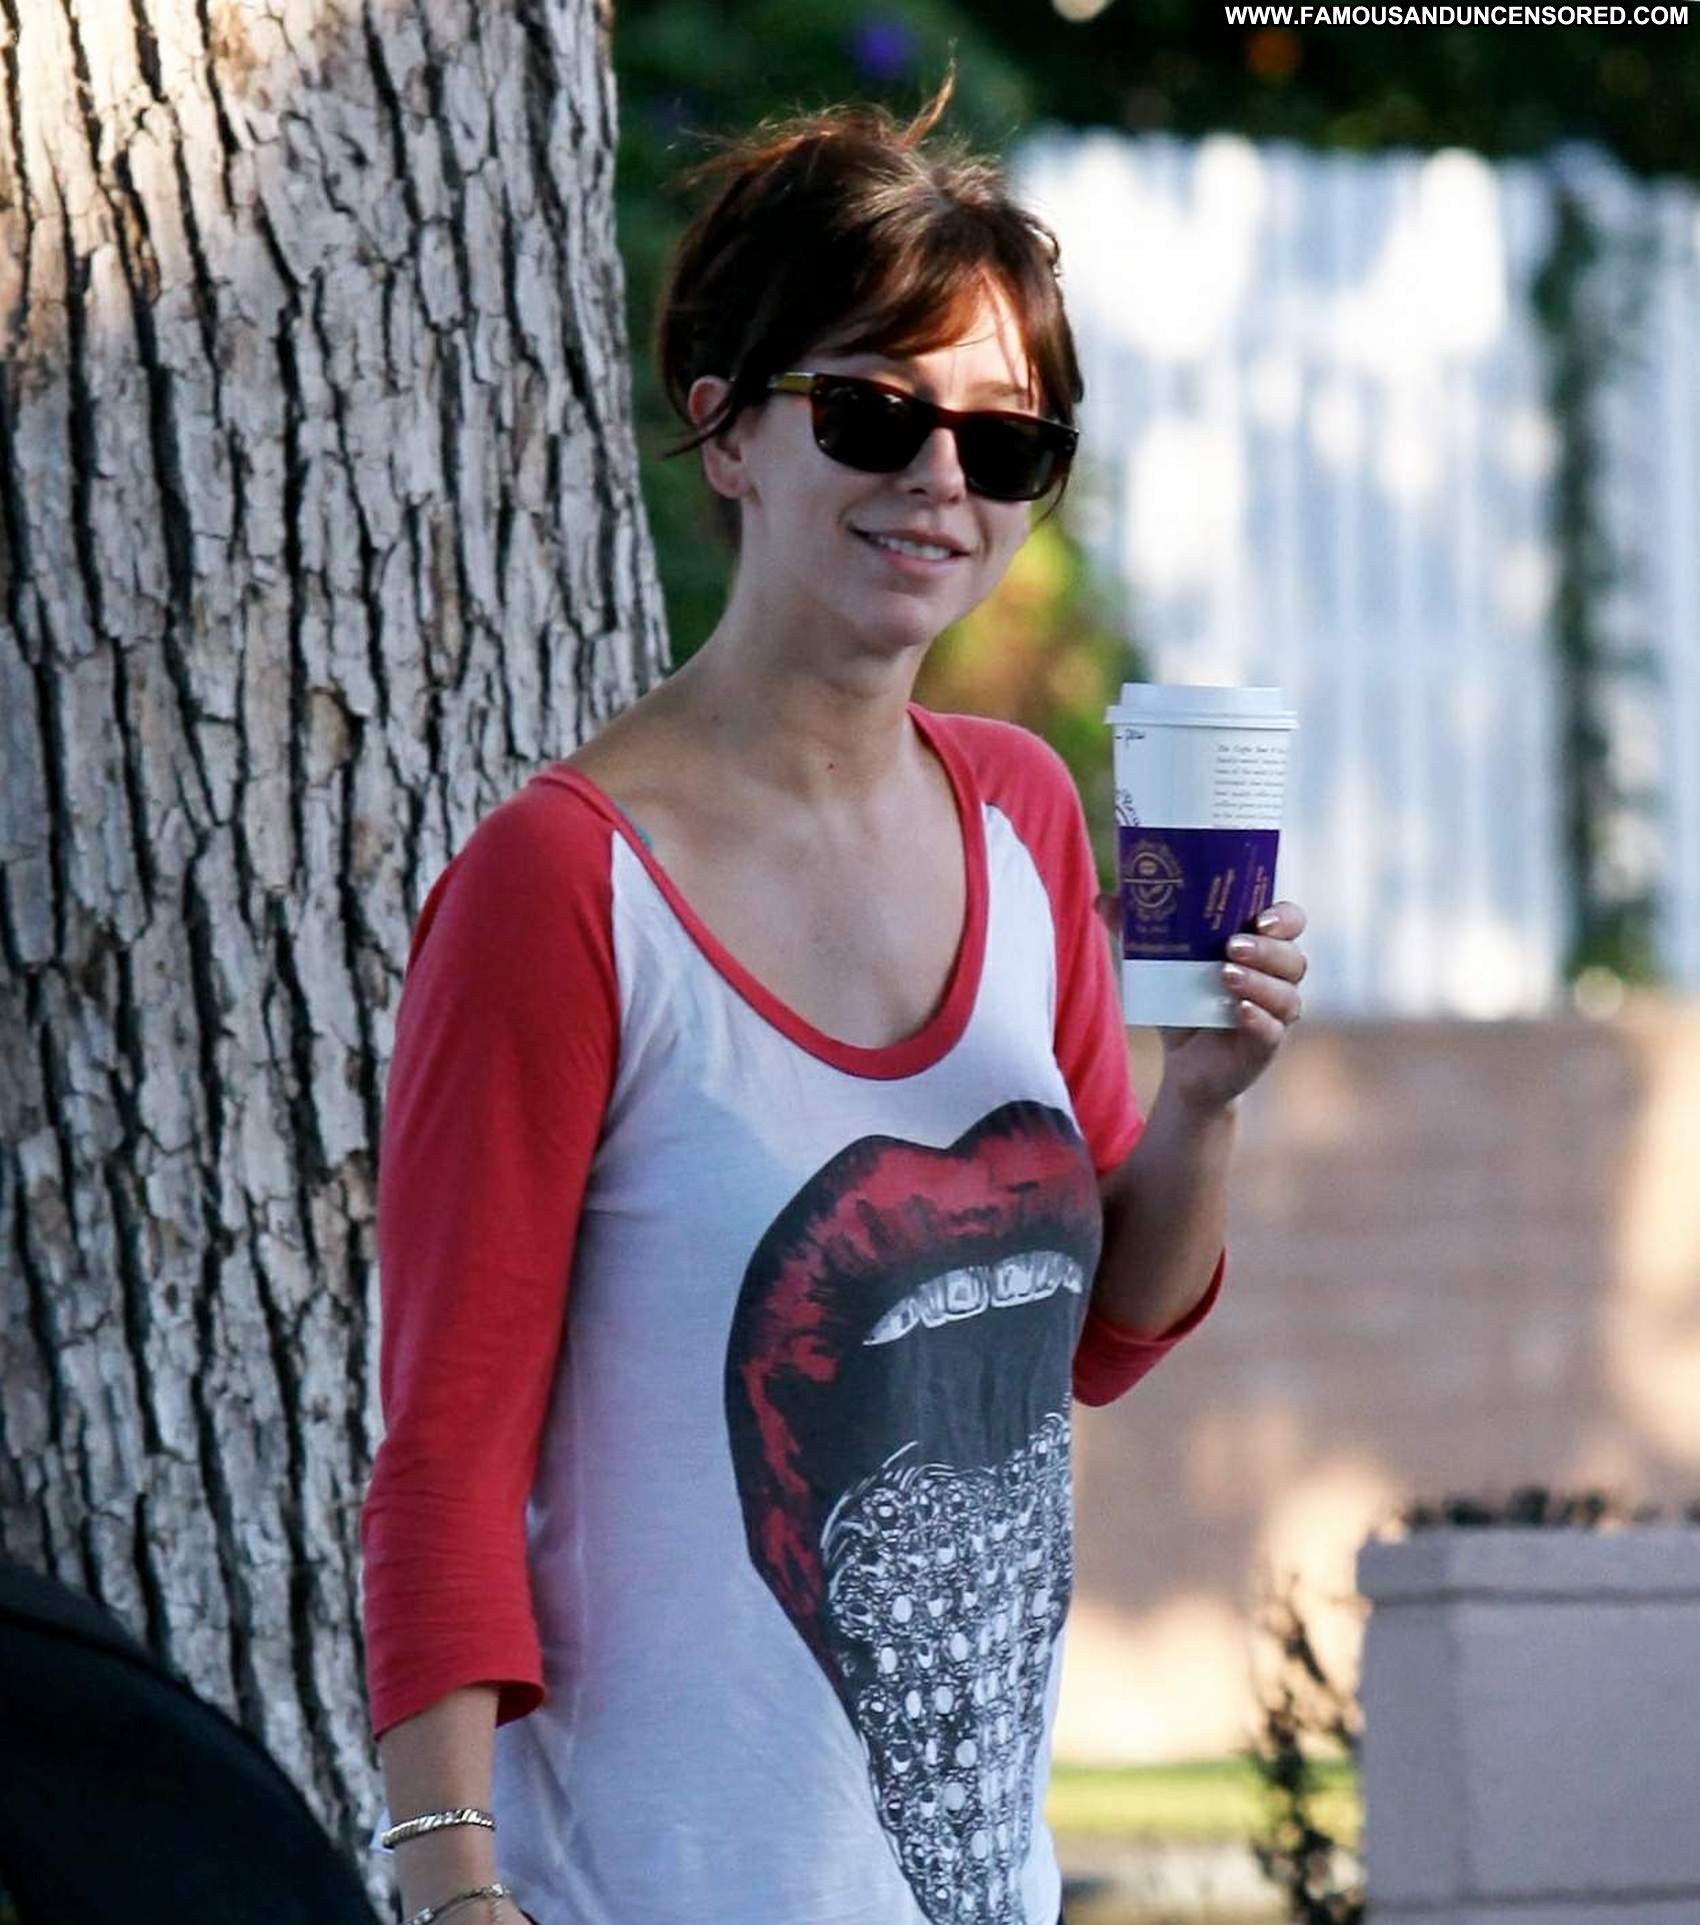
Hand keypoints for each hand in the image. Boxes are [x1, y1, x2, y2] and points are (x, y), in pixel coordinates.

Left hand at [1154, 900, 1307, 1112]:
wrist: (1184, 1063)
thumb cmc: (1182, 1000)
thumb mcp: (1157, 963)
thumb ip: (1135, 929)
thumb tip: (1104, 899)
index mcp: (1261, 948)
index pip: (1290, 922)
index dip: (1283, 917)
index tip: (1259, 915)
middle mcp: (1277, 978)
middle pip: (1292, 957)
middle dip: (1265, 949)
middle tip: (1230, 945)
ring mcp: (1275, 1014)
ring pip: (1286, 994)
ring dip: (1260, 982)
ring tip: (1225, 975)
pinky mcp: (1264, 1045)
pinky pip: (1273, 1031)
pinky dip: (1259, 1019)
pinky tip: (1240, 1011)